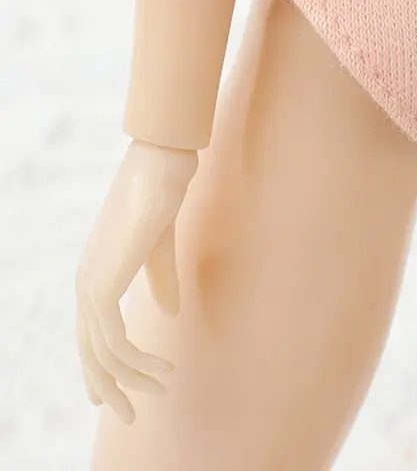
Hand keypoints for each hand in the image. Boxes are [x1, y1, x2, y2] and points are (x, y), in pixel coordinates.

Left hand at [74, 139, 197, 422]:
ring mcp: (90, 284)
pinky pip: (113, 340)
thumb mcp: (162, 247)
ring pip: (102, 353)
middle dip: (111, 388)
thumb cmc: (163, 196)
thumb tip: (167, 314)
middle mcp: (86, 283)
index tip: (115, 398)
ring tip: (164, 386)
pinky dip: (137, 361)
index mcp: (95, 273)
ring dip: (133, 378)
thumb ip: (160, 279)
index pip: (90, 335)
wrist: (161, 165)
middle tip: (135, 415)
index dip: (101, 370)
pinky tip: (163, 365)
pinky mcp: (103, 284)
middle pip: (89, 353)